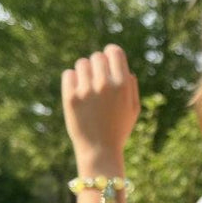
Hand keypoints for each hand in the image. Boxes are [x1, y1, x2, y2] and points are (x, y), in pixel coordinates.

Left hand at [61, 44, 139, 162]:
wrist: (100, 151)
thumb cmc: (118, 129)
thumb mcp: (133, 109)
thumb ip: (130, 86)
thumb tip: (123, 68)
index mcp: (122, 85)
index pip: (114, 51)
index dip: (110, 55)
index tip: (107, 62)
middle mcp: (105, 84)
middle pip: (96, 56)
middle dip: (97, 65)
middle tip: (96, 80)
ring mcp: (86, 90)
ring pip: (81, 64)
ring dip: (84, 72)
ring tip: (87, 88)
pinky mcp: (70, 97)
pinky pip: (68, 74)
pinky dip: (72, 81)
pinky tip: (77, 93)